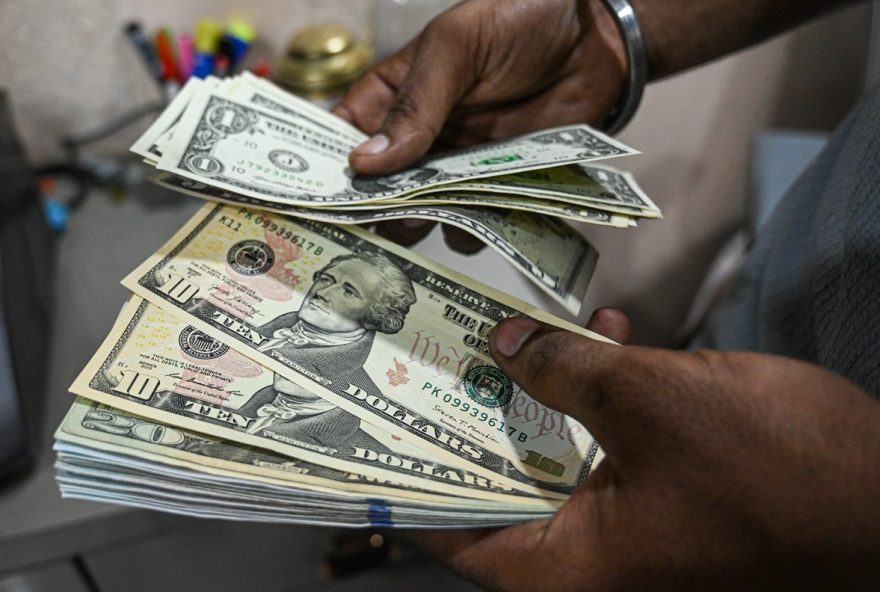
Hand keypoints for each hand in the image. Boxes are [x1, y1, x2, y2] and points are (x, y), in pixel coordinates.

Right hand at [334, 0, 626, 249]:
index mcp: (393, 96)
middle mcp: (419, 138)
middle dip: (374, 210)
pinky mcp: (496, 185)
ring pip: (422, 212)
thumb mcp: (457, 49)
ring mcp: (456, 165)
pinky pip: (473, 224)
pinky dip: (471, 233)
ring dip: (420, 226)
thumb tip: (365, 162)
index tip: (318, 204)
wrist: (596, 37)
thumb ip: (416, 105)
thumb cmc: (519, 18)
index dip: (329, 172)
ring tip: (423, 226)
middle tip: (371, 230)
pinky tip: (477, 226)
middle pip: (379, 188)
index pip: (344, 139)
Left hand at [413, 309, 879, 590]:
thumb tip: (505, 344)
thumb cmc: (775, 472)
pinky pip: (608, 443)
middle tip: (433, 356)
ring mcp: (632, 527)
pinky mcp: (668, 494)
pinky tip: (605, 333)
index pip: (454, 531)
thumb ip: (566, 369)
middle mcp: (590, 559)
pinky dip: (599, 392)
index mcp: (567, 567)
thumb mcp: (649, 402)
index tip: (372, 429)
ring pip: (555, 453)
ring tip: (516, 328)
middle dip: (472, 412)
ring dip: (541, 388)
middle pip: (499, 482)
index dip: (409, 478)